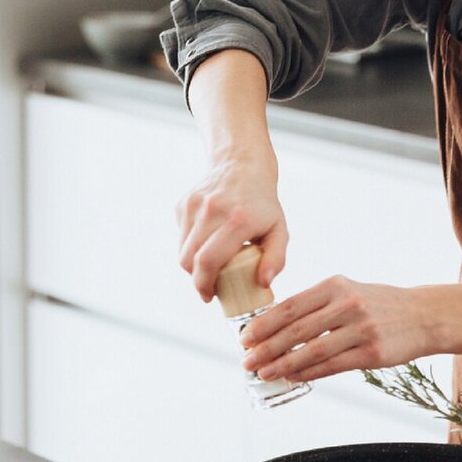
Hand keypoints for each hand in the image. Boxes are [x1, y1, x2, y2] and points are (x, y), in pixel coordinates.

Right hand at [176, 152, 286, 301]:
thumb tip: (263, 283)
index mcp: (237, 220)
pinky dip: (191, 245)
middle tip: (209, 287)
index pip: (208, 261)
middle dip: (196, 280)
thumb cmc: (263, 204)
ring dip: (192, 264)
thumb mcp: (279, 230)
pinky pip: (182, 235)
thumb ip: (275, 258)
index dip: (204, 285)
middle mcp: (212, 210)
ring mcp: (194, 205)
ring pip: (182, 249)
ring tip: (209, 266)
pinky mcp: (184, 203)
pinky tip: (206, 241)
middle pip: (189, 259)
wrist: (242, 165)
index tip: (210, 297)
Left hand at [238, 275, 439, 381]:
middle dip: (266, 346)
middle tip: (246, 359)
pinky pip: (332, 366)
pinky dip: (308, 373)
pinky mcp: (372, 354)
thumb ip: (315, 304)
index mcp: (334, 285)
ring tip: (263, 373)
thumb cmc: (376, 304)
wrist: (423, 315)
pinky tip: (291, 377)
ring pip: (312, 350)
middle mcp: (346, 304)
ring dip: (283, 364)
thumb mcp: (346, 290)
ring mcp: (361, 329)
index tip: (244, 337)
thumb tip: (274, 325)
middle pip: (297, 329)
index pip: (290, 305)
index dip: (264, 323)